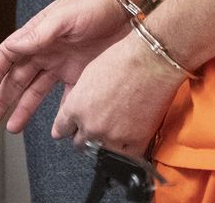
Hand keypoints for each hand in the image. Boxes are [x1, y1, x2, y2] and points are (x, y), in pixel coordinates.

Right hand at [0, 0, 129, 133]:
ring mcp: (63, 66)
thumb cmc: (95, 7)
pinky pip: (65, 99)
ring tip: (11, 128)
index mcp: (39, 36)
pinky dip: (58, 114)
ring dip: (22, 109)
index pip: (8, 55)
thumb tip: (13, 47)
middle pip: (18, 79)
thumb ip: (40, 34)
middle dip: (3, 99)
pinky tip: (52, 128)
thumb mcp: (65, 17)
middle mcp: (47, 52)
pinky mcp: (81, 76)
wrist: (129, 13)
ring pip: (35, 91)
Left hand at [53, 29, 186, 156]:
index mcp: (75, 107)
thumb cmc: (123, 59)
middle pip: (79, 144)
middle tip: (97, 127)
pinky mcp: (134, 141)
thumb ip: (80, 97)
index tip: (72, 128)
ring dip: (105, 144)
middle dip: (86, 136)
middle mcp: (90, 125)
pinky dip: (128, 149)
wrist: (152, 60)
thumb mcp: (89, 74)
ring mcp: (112, 136)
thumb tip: (78, 108)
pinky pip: (126, 156)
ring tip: (115, 132)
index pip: (61, 130)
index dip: (68, 128)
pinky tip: (131, 137)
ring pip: (100, 153)